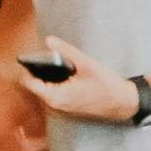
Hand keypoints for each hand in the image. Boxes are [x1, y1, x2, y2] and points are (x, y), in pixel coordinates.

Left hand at [14, 38, 138, 124]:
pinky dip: (55, 86)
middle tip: (52, 60)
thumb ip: (66, 51)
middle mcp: (54, 106)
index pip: (27, 81)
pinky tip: (68, 79)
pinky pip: (51, 96)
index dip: (28, 67)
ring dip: (48, 79)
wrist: (123, 103)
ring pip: (43, 91)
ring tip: (62, 69)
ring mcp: (59, 110)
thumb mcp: (86, 64)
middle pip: (34, 86)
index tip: (34, 57)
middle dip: (39, 72)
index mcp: (55, 96)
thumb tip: (49, 40)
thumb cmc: (106, 86)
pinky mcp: (65, 110)